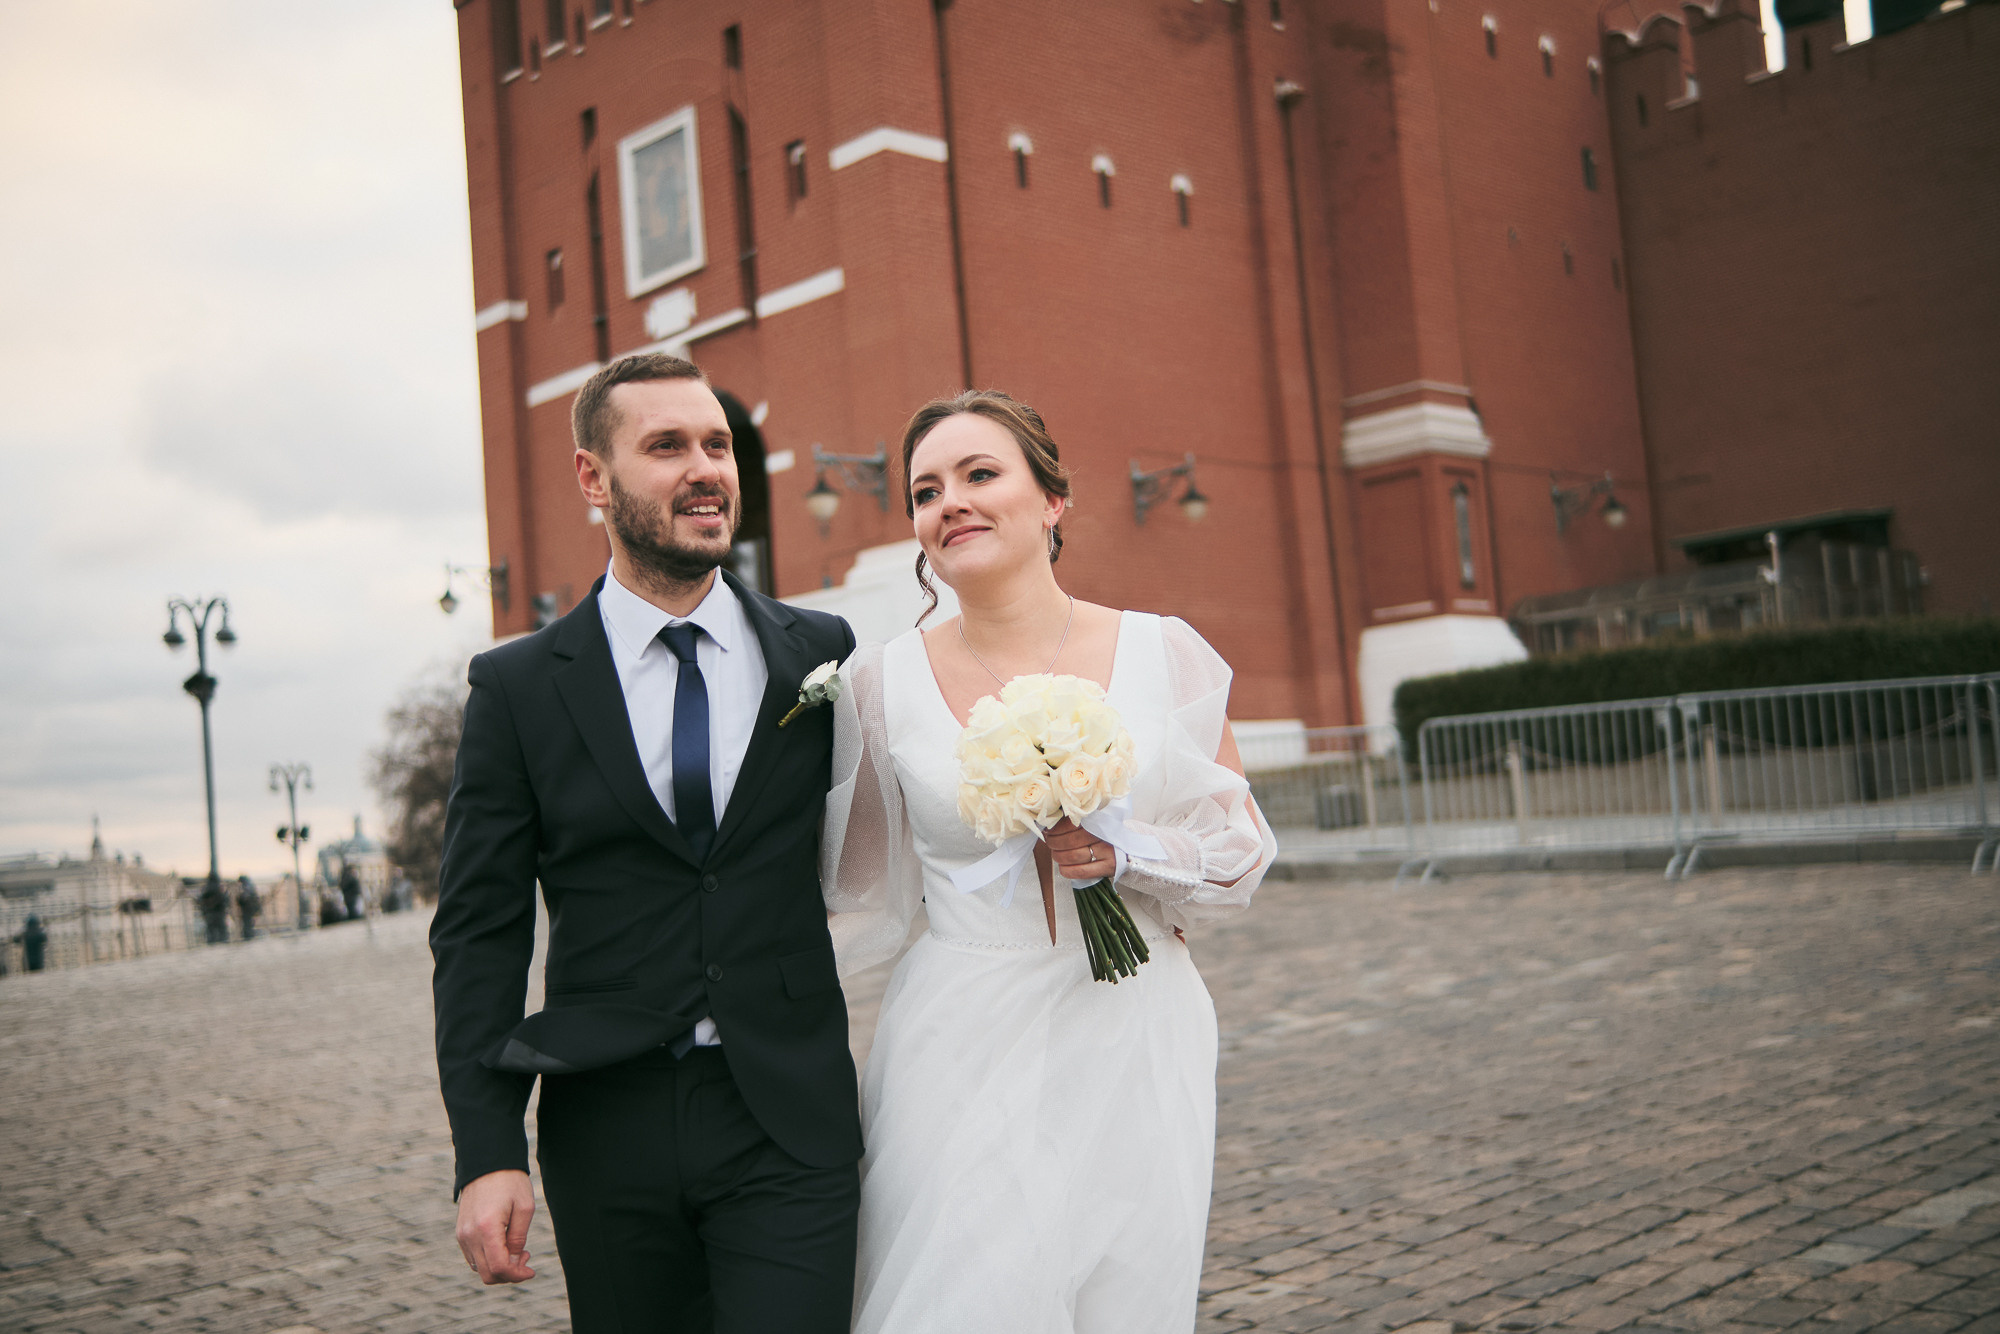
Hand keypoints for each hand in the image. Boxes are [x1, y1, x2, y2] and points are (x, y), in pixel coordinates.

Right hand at [455, 1169, 536, 1283]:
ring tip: (518, 1251)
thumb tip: (513, 1263)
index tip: (531, 1270)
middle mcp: (469, 1235)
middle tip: (526, 1258)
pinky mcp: (460, 1232)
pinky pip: (473, 1257)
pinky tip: (503, 1246)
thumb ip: (518, 1239)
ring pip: (479, 1268)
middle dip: (509, 1274)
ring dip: (499, 1267)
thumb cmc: (510, 1182)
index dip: (517, 1275)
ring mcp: (462, 1235)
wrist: (487, 1163)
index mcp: (487, 1228)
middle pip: (487, 1274)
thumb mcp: (524, 1208)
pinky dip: (489, 1259)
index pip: (499, 1267)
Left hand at [1045, 817, 1113, 882]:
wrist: (1133, 846)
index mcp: (1100, 819)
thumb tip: (1052, 822)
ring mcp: (1107, 852)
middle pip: (1070, 841)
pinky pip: (1081, 871)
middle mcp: (1104, 835)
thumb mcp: (1097, 820)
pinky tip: (1063, 867)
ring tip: (1056, 854)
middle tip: (1050, 842)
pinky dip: (1067, 870)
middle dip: (1054, 843)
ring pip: (1073, 856)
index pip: (1071, 824)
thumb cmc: (1109, 832)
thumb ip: (1080, 819)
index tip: (1049, 831)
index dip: (1056, 829)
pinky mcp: (1108, 868)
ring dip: (1058, 856)